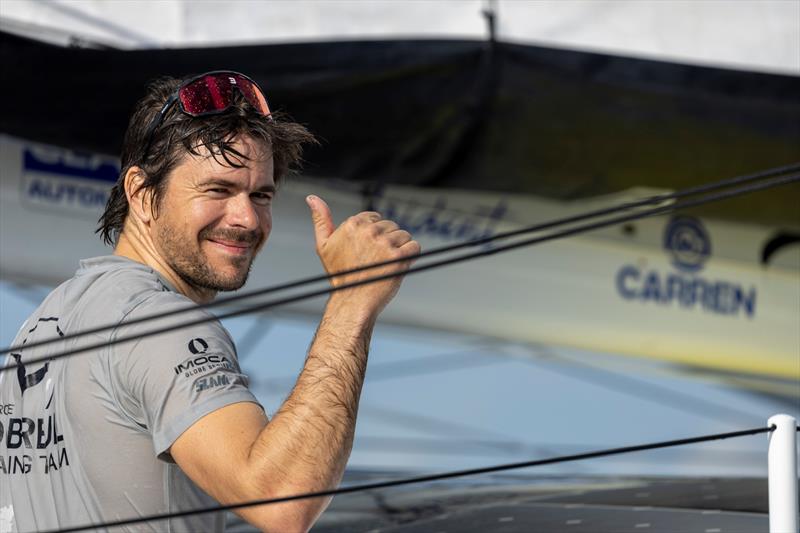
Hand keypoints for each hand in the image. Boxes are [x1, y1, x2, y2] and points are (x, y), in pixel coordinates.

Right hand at [306, 195, 419, 314]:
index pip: (375, 218)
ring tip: (386, 264)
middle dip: (387, 241)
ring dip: (399, 248)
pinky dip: (411, 255)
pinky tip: (398, 265)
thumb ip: (321, 219)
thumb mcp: (324, 245)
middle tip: (376, 260)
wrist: (352, 301)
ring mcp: (384, 244)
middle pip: (391, 226)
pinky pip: (414, 246)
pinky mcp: (399, 256)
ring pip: (404, 235)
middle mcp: (368, 231)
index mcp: (352, 225)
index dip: (375, 235)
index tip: (368, 250)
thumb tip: (312, 198)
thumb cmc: (340, 275)